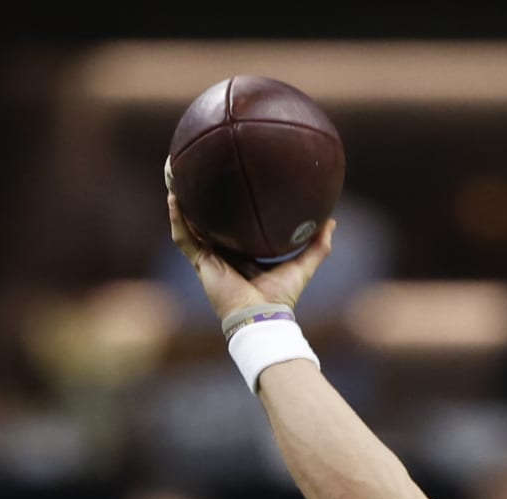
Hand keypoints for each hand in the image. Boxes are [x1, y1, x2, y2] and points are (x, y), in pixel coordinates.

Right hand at [166, 186, 335, 323]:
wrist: (262, 315)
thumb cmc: (281, 297)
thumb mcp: (303, 265)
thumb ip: (318, 246)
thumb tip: (332, 222)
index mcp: (244, 255)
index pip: (235, 229)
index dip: (233, 211)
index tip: (234, 187)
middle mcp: (224, 255)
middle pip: (209, 224)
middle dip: (202, 203)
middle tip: (198, 176)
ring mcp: (210, 259)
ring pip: (190, 227)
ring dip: (182, 206)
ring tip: (176, 179)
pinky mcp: (201, 263)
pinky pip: (183, 238)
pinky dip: (178, 219)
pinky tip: (174, 198)